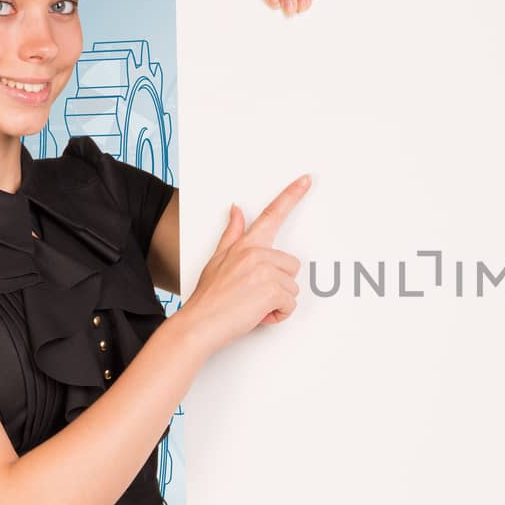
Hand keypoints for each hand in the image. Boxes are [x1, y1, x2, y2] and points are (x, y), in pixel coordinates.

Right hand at [177, 175, 310, 354]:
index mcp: (246, 244)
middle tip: (254, 295)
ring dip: (277, 301)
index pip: (272, 214)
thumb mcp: (217, 259)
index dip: (292, 195)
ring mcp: (265, 270)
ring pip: (292, 287)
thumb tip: (236, 210)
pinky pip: (291, 303)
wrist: (199, 324)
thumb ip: (232, 234)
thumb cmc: (208, 297)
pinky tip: (258, 314)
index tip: (306, 180)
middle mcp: (257, 253)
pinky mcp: (272, 289)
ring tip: (253, 306)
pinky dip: (278, 314)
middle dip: (278, 284)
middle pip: (291, 266)